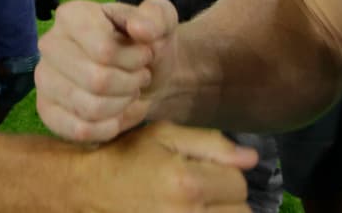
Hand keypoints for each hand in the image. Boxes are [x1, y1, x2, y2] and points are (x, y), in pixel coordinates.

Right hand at [36, 0, 179, 141]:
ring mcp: (44, 78)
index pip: (104, 50)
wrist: (143, 74)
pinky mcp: (46, 110)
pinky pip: (79, 130)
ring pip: (89, 107)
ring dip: (121, 105)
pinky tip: (117, 114)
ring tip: (129, 92)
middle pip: (96, 81)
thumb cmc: (147, 42)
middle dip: (130, 84)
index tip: (146, 55)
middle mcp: (50, 44)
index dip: (135, 60)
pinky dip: (108, 127)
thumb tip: (139, 29)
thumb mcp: (161, 20)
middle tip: (140, 77)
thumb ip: (156, 17)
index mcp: (72, 15)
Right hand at [77, 122, 256, 211]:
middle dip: (226, 197)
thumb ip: (212, 144)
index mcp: (186, 182)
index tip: (205, 169)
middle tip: (201, 189)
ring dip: (219, 212)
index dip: (226, 172)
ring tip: (195, 202)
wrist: (89, 189)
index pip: (238, 182)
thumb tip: (251, 158)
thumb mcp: (164, 136)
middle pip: (240, 211)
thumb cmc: (126, 157)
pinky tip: (192, 209)